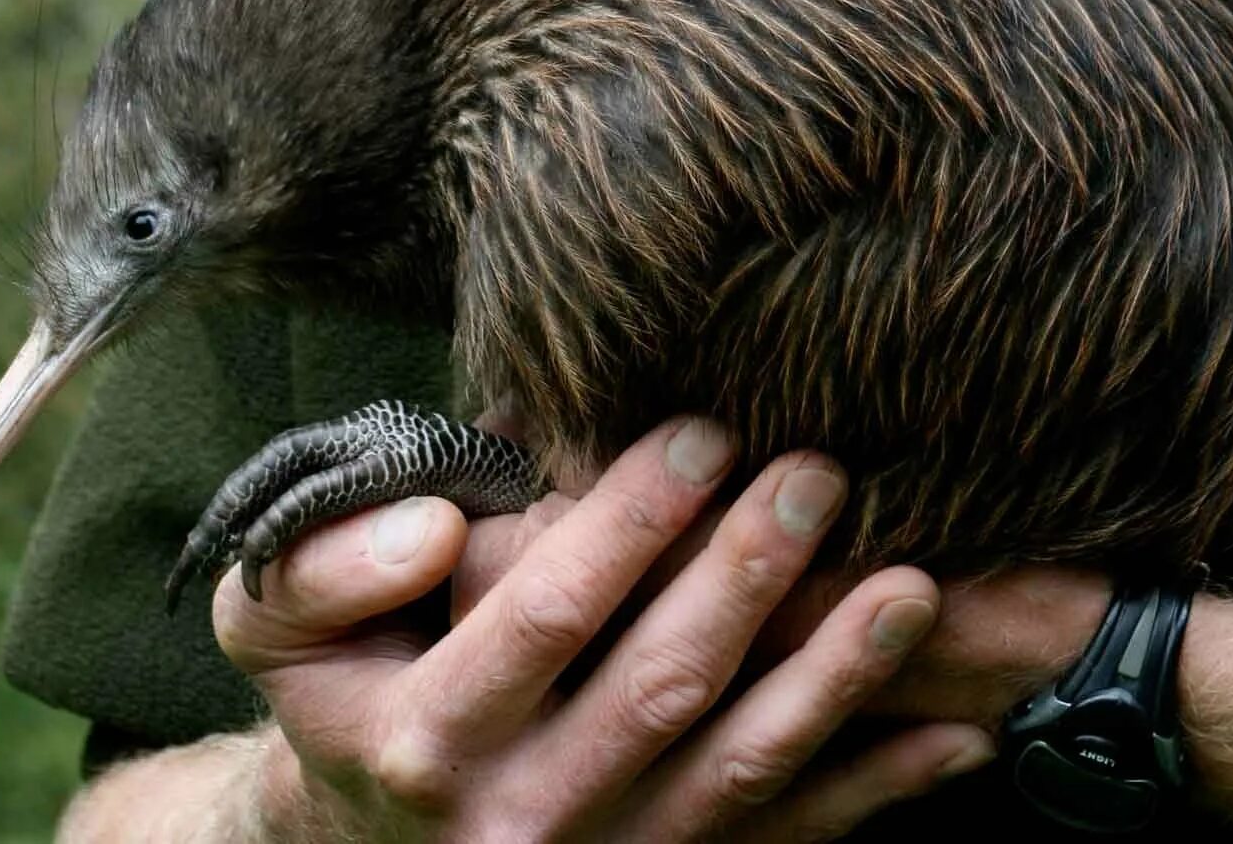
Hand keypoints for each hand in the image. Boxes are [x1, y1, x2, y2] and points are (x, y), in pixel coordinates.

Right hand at [212, 419, 994, 841]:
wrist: (367, 840)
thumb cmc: (342, 693)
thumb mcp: (272, 625)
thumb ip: (321, 566)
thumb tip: (437, 526)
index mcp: (426, 739)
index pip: (546, 617)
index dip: (630, 522)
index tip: (700, 430)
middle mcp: (524, 818)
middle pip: (663, 689)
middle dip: (748, 574)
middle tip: (820, 470)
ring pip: (743, 771)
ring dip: (836, 678)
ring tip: (912, 585)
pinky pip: (787, 842)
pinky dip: (878, 792)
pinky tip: (960, 734)